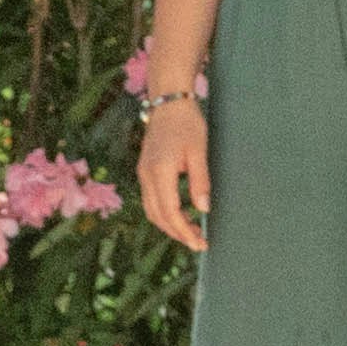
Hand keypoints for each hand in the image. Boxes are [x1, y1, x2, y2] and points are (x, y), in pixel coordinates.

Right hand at [138, 94, 211, 250]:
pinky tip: (179, 216)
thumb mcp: (199, 151)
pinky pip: (150, 201)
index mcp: (160, 171)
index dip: (184, 230)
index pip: (170, 211)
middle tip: (198, 242)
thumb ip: (200, 181)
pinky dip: (164, 214)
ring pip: (152, 211)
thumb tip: (203, 208)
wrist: (168, 103)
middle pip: (158, 216)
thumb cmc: (187, 123)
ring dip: (169, 226)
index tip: (200, 241)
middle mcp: (146, 176)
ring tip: (191, 232)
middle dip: (177, 233)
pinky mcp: (144, 172)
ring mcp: (143, 174)